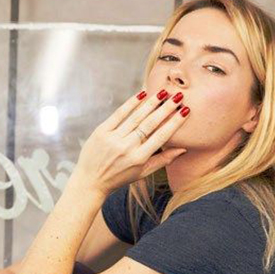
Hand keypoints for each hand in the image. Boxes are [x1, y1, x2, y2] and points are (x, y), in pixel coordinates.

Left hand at [75, 88, 189, 194]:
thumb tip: (183, 149)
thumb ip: (162, 160)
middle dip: (165, 108)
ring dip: (151, 103)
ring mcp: (113, 139)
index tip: (185, 111)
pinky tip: (141, 94)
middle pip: (150, 124)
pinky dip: (130, 103)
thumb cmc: (119, 177)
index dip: (174, 123)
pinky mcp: (101, 132)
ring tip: (163, 92)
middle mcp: (126, 148)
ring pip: (135, 117)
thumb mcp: (142, 173)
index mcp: (139, 159)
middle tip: (177, 96)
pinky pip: (118, 114)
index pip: (161, 137)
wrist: (90, 181)